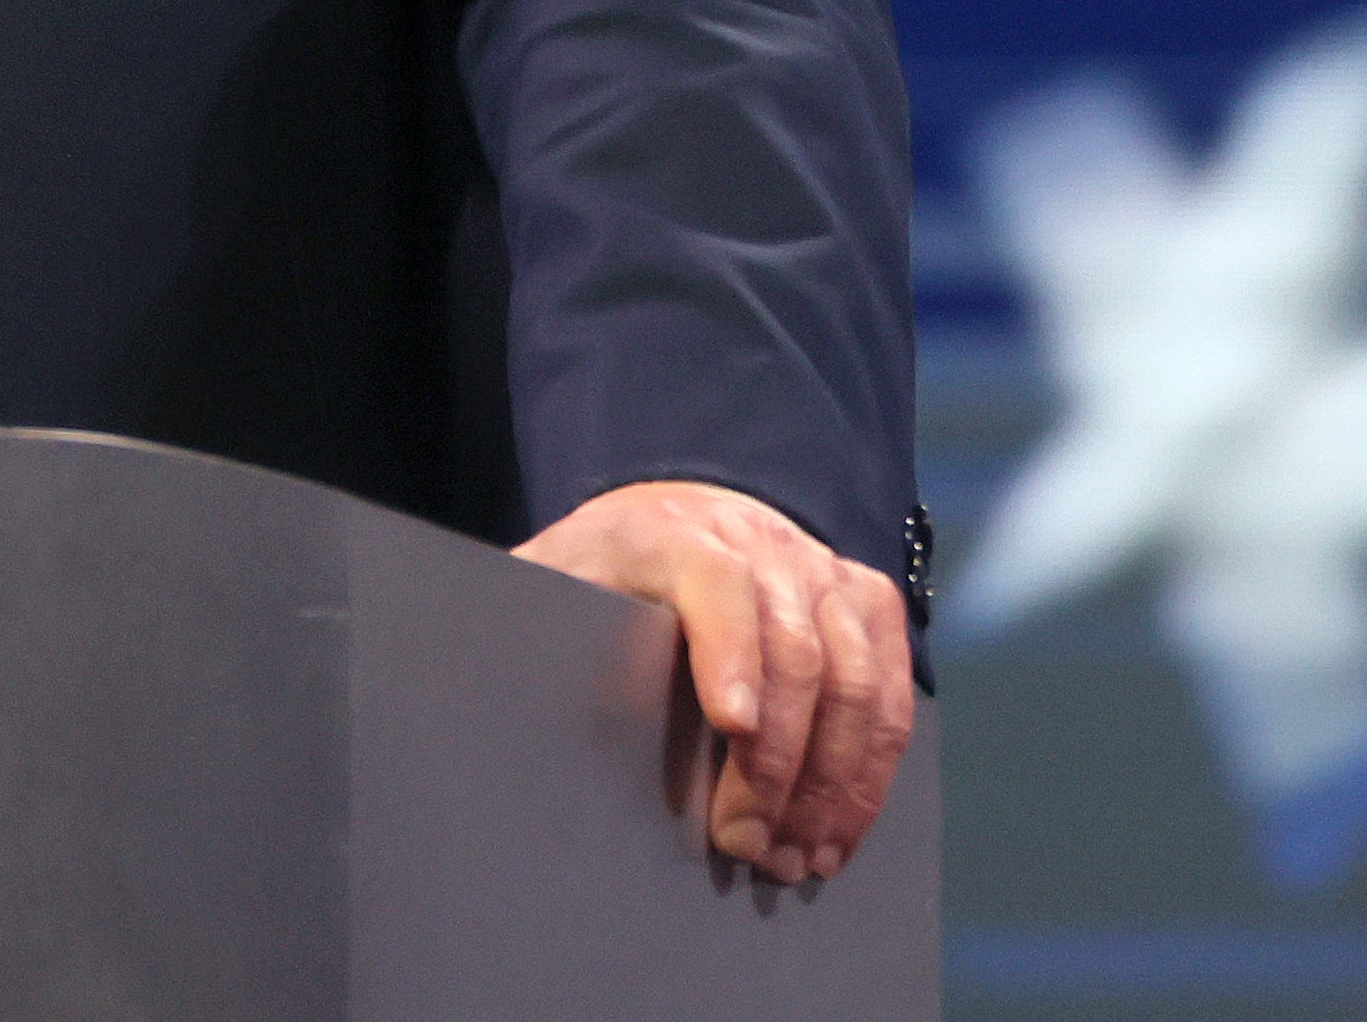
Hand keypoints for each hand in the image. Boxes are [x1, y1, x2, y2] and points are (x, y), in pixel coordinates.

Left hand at [514, 478, 913, 884]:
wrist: (670, 508)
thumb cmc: (596, 572)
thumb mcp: (544, 585)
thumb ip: (524, 627)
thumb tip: (475, 698)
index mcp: (671, 534)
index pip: (718, 582)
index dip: (731, 652)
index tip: (730, 727)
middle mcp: (759, 540)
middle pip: (797, 645)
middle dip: (781, 761)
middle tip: (752, 847)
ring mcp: (819, 566)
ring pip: (857, 673)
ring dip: (836, 779)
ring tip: (801, 858)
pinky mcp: (861, 597)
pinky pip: (892, 681)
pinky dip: (874, 764)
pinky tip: (841, 828)